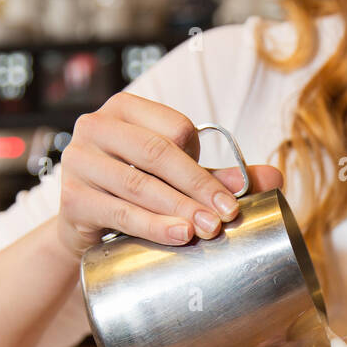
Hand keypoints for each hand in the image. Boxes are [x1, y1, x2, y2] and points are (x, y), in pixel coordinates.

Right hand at [57, 92, 284, 256]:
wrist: (86, 227)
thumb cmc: (135, 193)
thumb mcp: (177, 179)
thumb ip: (219, 176)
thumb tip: (274, 178)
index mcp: (126, 110)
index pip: (174, 127)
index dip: (204, 161)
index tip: (230, 195)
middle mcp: (96, 126)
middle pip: (156, 153)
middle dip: (198, 187)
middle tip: (227, 217)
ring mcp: (79, 161)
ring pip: (138, 184)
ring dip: (179, 209)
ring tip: (209, 231)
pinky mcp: (71, 198)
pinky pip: (119, 212)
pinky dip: (153, 226)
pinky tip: (178, 236)